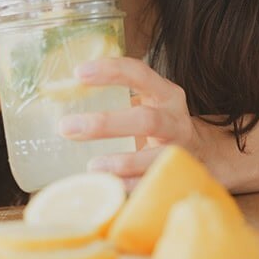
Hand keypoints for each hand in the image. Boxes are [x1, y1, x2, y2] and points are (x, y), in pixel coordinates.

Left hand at [59, 57, 202, 189]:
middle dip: (105, 124)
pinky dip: (132, 185)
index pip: (139, 74)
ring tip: (92, 167)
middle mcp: (174, 119)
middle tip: (66, 127)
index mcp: (164, 94)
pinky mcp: (178, 175)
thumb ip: (114, 101)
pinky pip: (154, 182)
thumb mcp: (145, 104)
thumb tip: (56, 101)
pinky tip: (110, 187)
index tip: (78, 73)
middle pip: (145, 120)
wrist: (202, 152)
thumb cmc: (158, 126)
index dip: (110, 71)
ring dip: (122, 162)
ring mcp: (179, 150)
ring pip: (155, 155)